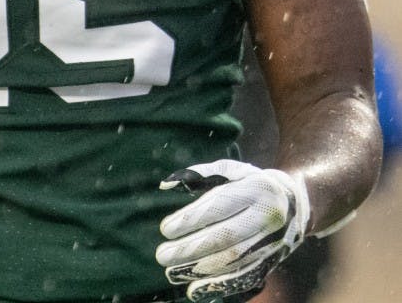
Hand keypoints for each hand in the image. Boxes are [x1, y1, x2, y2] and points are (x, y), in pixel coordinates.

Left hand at [155, 160, 309, 300]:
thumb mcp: (232, 170)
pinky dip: (219, 286)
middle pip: (225, 237)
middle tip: (162, 255)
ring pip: (234, 261)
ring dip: (200, 270)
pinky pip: (245, 277)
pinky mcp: (272, 262)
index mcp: (257, 189)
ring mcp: (272, 242)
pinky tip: (195, 290)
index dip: (191, 219)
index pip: (219, 206)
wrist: (297, 204)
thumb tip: (166, 185)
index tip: (165, 229)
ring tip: (172, 272)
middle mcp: (268, 217)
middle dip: (190, 249)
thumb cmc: (252, 183)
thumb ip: (199, 175)